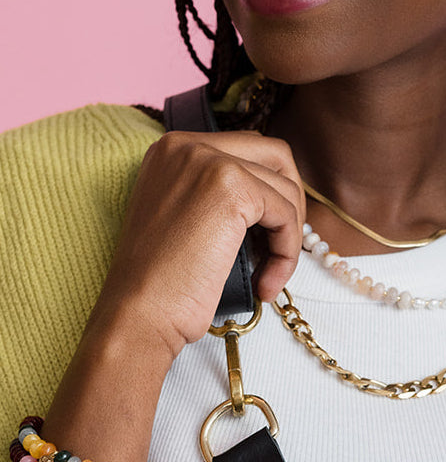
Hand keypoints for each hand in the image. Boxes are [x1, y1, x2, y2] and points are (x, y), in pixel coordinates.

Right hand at [94, 130, 304, 358]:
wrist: (139, 315)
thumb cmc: (163, 283)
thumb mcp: (187, 219)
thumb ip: (220, 197)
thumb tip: (277, 197)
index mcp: (173, 150)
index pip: (249, 150)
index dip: (270, 193)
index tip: (267, 235)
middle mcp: (187, 146)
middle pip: (275, 155)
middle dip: (291, 201)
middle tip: (282, 246)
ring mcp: (209, 161)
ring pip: (285, 188)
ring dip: (288, 237)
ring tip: (268, 276)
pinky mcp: (232, 188)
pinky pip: (286, 214)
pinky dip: (286, 252)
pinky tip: (266, 283)